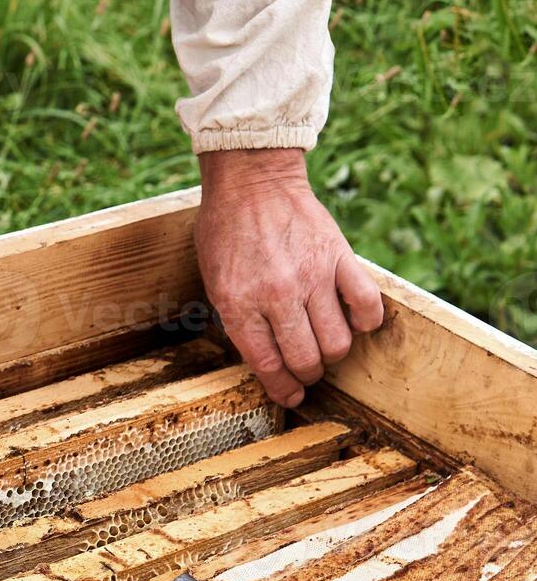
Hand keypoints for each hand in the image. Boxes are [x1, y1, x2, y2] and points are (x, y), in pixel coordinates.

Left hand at [195, 148, 383, 407]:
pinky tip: (356, 321)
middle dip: (308, 374)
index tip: (292, 396)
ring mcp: (311, 277)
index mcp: (238, 303)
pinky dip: (367, 321)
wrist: (252, 183)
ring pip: (338, 341)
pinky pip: (366, 304)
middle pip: (306, 359)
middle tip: (307, 369)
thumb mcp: (214, 280)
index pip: (267, 364)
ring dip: (334, 352)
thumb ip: (237, 318)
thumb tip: (264, 359)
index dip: (283, 388)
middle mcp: (276, 295)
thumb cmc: (226, 232)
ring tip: (326, 345)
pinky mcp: (339, 258)